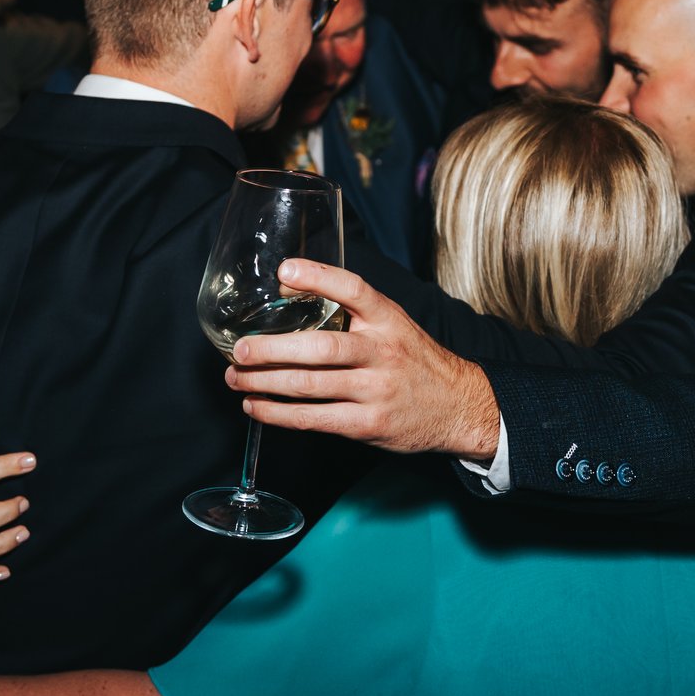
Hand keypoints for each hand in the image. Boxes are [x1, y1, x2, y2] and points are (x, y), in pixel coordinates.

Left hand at [225, 259, 499, 457]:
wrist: (457, 406)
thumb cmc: (412, 361)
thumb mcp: (391, 324)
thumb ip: (350, 310)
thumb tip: (287, 289)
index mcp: (388, 319)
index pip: (354, 289)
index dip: (319, 277)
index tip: (284, 271)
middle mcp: (383, 352)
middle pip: (322, 347)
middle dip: (273, 349)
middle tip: (240, 349)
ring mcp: (376, 390)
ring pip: (311, 386)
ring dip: (265, 383)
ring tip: (236, 379)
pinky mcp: (368, 424)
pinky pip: (315, 419)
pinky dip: (279, 414)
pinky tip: (257, 407)